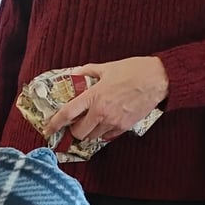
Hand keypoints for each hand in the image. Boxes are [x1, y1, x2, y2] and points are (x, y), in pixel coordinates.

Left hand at [42, 57, 168, 142]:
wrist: (157, 79)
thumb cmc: (132, 70)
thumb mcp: (105, 67)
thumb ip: (86, 72)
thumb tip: (73, 74)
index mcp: (94, 96)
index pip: (68, 114)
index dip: (54, 123)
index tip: (47, 129)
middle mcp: (102, 112)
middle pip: (79, 132)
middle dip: (73, 130)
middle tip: (73, 123)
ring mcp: (114, 122)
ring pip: (93, 137)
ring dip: (88, 132)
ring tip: (88, 122)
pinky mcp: (126, 127)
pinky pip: (108, 137)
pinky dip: (102, 133)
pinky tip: (103, 123)